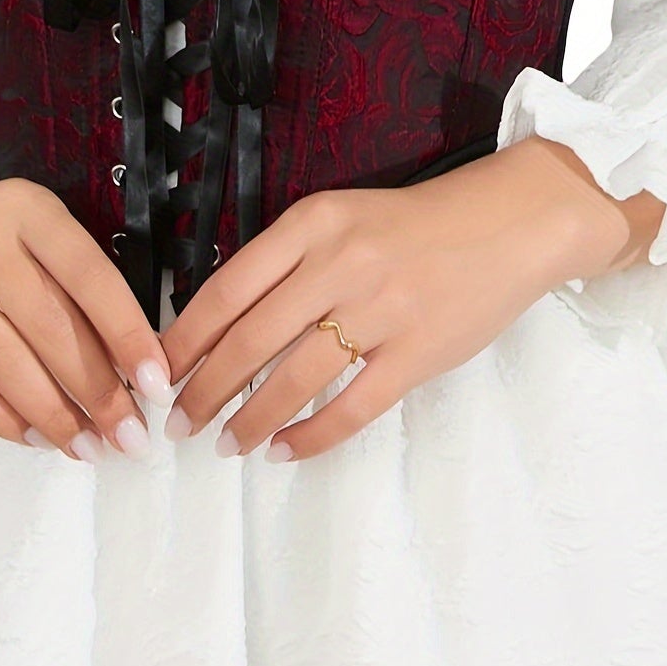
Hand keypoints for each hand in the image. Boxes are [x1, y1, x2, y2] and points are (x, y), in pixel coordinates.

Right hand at [0, 144, 170, 461]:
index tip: (158, 384)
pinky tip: (32, 435)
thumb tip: (130, 369)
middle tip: (129, 435)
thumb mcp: (28, 232)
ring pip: (3, 359)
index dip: (128, 333)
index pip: (89, 275)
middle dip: (97, 390)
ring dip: (52, 413)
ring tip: (86, 446)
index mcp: (24, 208)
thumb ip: (73, 285)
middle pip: (49, 325)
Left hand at [157, 136, 664, 462]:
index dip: (185, 338)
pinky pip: (351, 407)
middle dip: (205, 389)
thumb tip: (222, 320)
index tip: (156, 370)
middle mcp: (340, 263)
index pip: (227, 288)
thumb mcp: (341, 215)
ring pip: (294, 378)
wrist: (510, 223)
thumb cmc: (416, 223)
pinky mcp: (418, 353)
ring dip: (250, 419)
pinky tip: (283, 450)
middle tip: (179, 420)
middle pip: (250, 340)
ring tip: (226, 444)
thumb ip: (287, 258)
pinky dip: (310, 435)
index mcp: (313, 223)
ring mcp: (381, 310)